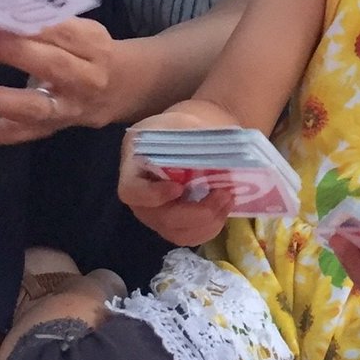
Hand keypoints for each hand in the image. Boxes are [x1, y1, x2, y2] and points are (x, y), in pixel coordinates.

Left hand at [0, 17, 137, 144]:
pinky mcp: (44, 131)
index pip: (64, 32)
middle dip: (12, 52)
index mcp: (93, 46)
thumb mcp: (80, 32)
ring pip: (29, 108)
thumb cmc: (88, 52)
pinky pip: (10, 134)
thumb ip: (46, 26)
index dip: (32, 24)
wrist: (121, 90)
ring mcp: (64, 111)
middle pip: (52, 67)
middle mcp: (84, 81)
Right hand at [117, 104, 237, 245]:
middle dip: (197, 212)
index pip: (131, 191)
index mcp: (134, 167)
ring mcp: (155, 214)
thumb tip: (220, 158)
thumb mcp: (185, 123)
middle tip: (224, 193)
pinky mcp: (172, 224)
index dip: (153, 195)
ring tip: (228, 199)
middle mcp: (140, 198)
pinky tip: (224, 209)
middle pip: (161, 218)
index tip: (178, 187)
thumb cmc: (180, 127)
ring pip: (177, 233)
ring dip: (208, 222)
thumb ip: (196, 139)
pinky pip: (188, 237)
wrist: (186, 137)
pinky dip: (210, 227)